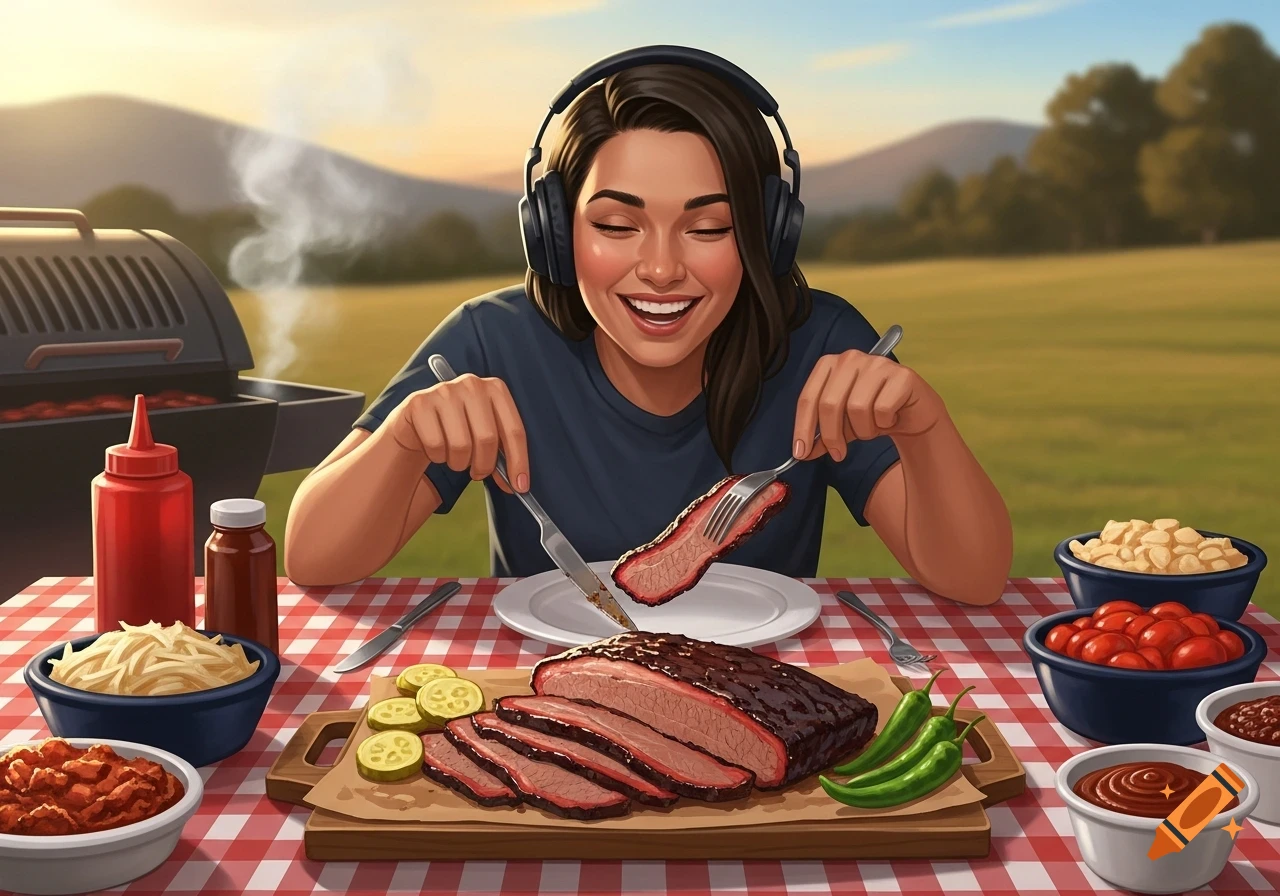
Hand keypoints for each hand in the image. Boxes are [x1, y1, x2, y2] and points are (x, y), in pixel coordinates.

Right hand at [386, 374, 529, 492]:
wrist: (419, 421)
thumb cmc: (459, 430)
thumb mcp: (485, 435)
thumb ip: (503, 454)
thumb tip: (518, 484)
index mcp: (495, 389)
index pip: (514, 430)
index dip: (518, 461)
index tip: (520, 486)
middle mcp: (472, 384)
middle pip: (487, 439)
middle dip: (484, 465)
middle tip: (478, 473)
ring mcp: (444, 391)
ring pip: (461, 445)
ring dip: (459, 463)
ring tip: (455, 457)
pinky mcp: (419, 403)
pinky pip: (436, 444)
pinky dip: (437, 456)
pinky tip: (436, 448)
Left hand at [793, 350, 946, 460]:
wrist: (913, 414)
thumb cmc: (872, 415)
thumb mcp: (842, 426)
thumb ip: (821, 436)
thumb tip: (803, 452)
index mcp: (830, 364)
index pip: (808, 397)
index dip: (802, 427)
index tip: (801, 453)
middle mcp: (851, 358)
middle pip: (830, 403)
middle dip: (831, 436)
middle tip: (838, 455)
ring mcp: (878, 364)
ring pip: (857, 408)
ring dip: (863, 429)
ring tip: (872, 428)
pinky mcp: (902, 375)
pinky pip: (882, 409)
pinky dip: (884, 423)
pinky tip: (890, 418)